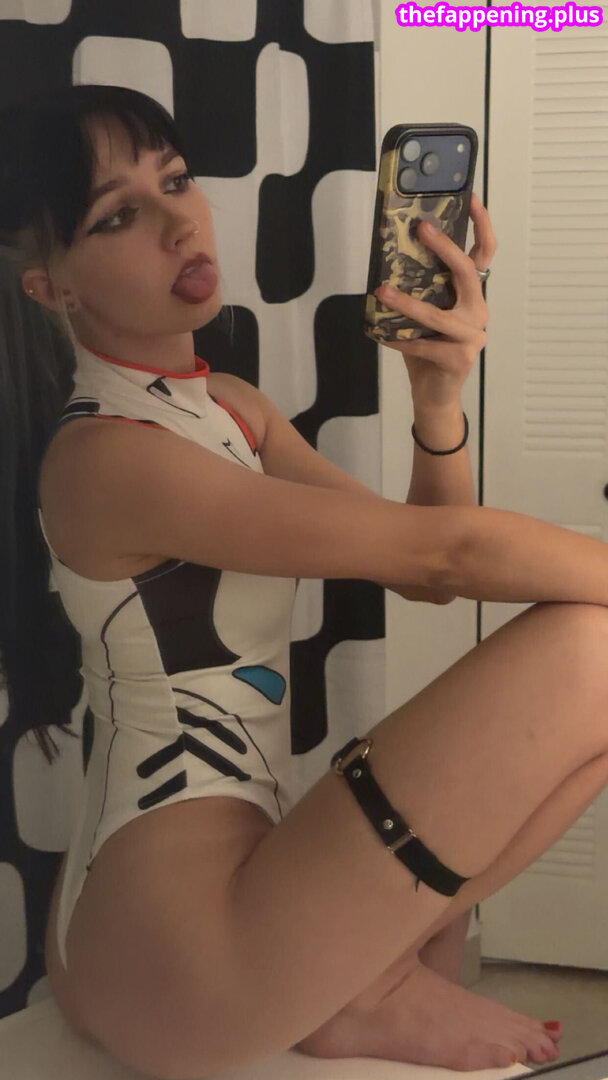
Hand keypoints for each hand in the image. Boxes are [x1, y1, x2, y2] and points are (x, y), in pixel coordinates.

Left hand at [374, 192, 497, 406]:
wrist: (434, 394)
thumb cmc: (428, 350)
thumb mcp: (425, 314)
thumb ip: (420, 290)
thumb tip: (391, 257)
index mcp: (472, 296)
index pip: (483, 255)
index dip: (481, 226)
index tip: (471, 197)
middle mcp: (478, 311)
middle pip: (466, 273)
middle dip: (444, 247)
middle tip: (420, 229)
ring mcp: (473, 335)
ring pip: (438, 314)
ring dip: (407, 303)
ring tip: (382, 291)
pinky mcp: (459, 358)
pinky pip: (423, 345)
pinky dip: (399, 340)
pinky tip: (380, 336)